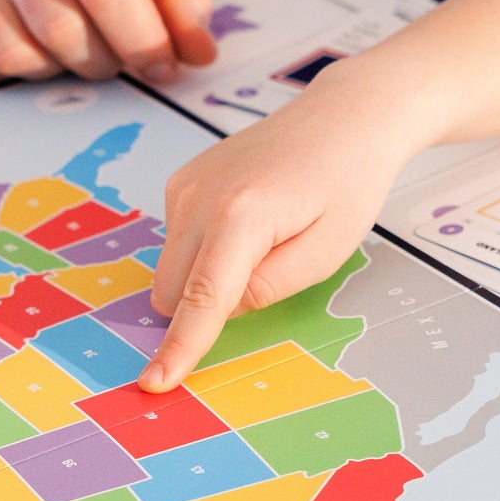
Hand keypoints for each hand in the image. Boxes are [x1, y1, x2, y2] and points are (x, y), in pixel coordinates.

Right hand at [0, 0, 216, 86]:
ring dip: (54, 69)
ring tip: (66, 37)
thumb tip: (196, 54)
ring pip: (16, 58)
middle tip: (111, 48)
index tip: (161, 65)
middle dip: (101, 61)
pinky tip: (21, 37)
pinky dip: (4, 74)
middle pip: (62, 33)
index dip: (142, 44)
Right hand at [140, 62, 417, 390]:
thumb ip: (266, 290)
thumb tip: (218, 308)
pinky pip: (178, 243)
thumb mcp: (324, 254)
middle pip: (173, 291)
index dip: (180, 347)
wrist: (342, 118)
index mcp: (240, 216)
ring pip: (171, 270)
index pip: (201, 299)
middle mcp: (199, 197)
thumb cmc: (345, 183)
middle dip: (206, 306)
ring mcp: (184, 186)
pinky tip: (246, 222)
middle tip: (269, 270)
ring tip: (264, 239)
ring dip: (206, 277)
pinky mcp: (180, 182)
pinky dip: (205, 251)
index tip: (154, 382)